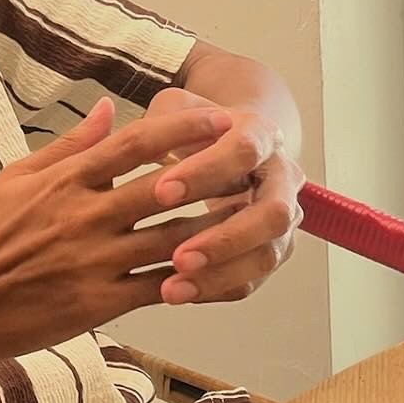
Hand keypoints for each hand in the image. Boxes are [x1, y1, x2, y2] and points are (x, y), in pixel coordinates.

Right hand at [0, 98, 242, 368]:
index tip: (218, 119)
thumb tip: (108, 108)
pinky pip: (158, 289)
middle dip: (214, 174)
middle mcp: (86, 216)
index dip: (183, 130)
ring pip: (171, 240)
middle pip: (165, 188)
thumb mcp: (16, 176)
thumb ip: (69, 144)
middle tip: (253, 163)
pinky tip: (219, 271)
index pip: (135, 144)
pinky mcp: (99, 303)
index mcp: (67, 180)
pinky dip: (191, 280)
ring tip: (250, 215)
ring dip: (216, 227)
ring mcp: (95, 261)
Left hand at [143, 86, 303, 305]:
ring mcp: (281, 218)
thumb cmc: (196, 130)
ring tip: (173, 286)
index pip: (243, 151)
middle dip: (226, 237)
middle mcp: (281, 177)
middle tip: (177, 255)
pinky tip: (179, 293)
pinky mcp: (269, 250)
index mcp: (259, 135)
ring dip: (222, 273)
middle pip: (273, 213)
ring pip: (267, 254)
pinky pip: (252, 279)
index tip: (161, 192)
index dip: (206, 172)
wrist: (227, 149)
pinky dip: (217, 288)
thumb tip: (122, 128)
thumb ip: (157, 118)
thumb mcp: (176, 109)